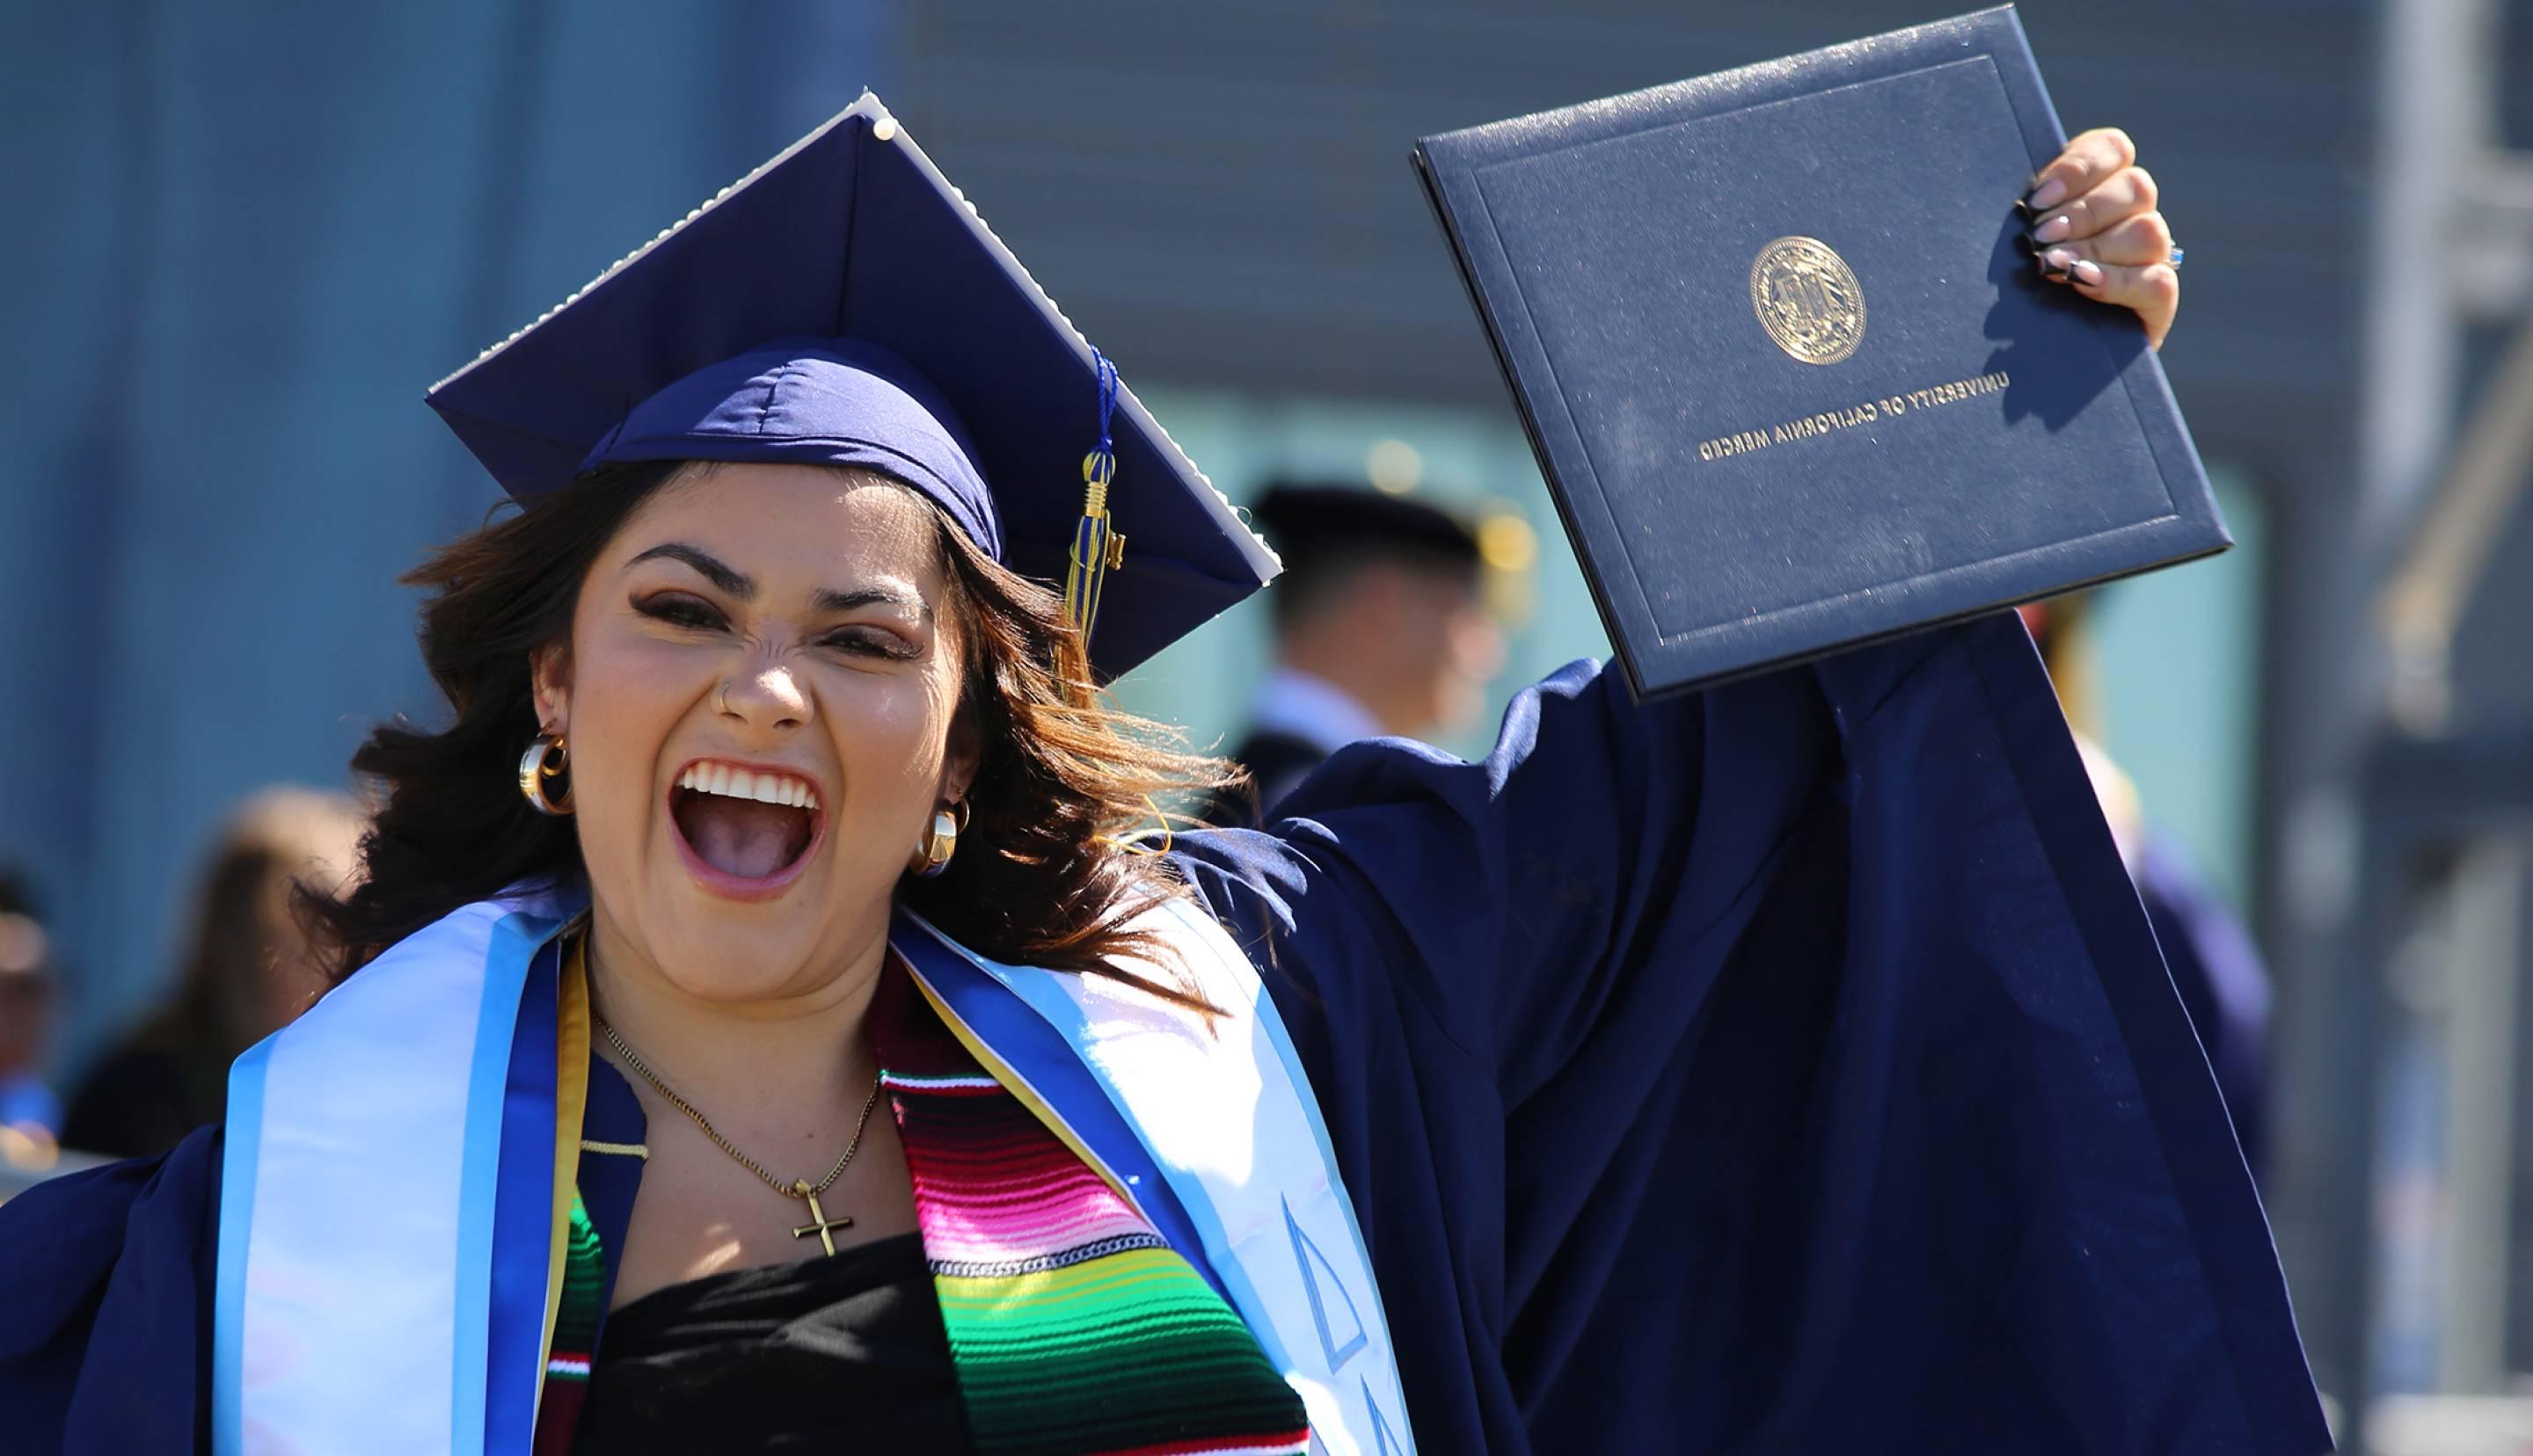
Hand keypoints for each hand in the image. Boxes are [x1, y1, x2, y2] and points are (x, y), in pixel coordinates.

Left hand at [2022, 128, 2178, 349]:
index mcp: (2100, 189)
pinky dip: (2117, 280)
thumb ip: (2022, 219)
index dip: (2081, 166)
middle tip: (2039, 236)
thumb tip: (2001, 205)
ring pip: (2147, 230)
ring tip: (2052, 265)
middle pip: (2135, 187)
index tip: (2039, 196)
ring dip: (2095, 245)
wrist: (2033, 362)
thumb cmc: (2014, 295)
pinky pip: (2155, 280)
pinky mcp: (2157, 300)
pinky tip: (2083, 283)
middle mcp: (2132, 217)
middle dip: (2082, 211)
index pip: (2114, 150)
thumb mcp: (2013, 248)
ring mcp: (2150, 257)